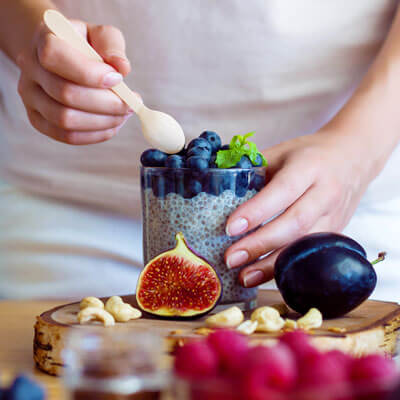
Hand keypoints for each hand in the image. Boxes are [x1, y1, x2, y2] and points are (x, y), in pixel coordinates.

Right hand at [16, 19, 131, 144]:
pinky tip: (112, 124)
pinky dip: (95, 134)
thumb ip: (112, 46)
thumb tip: (122, 68)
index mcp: (44, 39)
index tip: (118, 79)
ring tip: (124, 114)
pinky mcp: (38, 120)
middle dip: (106, 103)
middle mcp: (30, 68)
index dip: (90, 73)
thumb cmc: (86, 46)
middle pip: (65, 94)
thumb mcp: (101, 35)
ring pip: (65, 120)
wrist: (62, 57)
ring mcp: (31, 97)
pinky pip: (67, 136)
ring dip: (103, 121)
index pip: (56, 56)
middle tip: (131, 104)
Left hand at [224, 130, 373, 287]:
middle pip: (294, 223)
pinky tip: (264, 276)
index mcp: (309, 167)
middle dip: (260, 244)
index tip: (230, 228)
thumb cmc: (310, 155)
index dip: (256, 212)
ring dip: (272, 265)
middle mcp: (325, 193)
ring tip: (244, 276)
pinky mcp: (337, 233)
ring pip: (304, 245)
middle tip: (230, 258)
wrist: (354, 158)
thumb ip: (254, 170)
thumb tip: (218, 191)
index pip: (282, 191)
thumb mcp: (282, 152)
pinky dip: (287, 267)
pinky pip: (311, 254)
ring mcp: (335, 216)